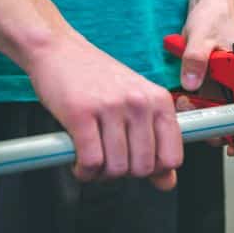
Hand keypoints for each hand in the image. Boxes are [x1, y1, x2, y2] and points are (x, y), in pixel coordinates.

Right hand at [27, 33, 182, 189]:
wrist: (61, 50)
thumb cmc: (99, 78)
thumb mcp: (137, 103)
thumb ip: (156, 142)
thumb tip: (168, 182)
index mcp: (159, 100)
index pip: (172, 157)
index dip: (154, 170)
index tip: (138, 164)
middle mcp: (139, 102)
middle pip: (143, 168)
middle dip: (125, 173)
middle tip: (111, 161)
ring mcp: (111, 106)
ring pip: (117, 168)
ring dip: (102, 173)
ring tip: (94, 160)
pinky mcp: (81, 113)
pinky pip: (91, 162)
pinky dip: (84, 171)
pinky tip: (80, 162)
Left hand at [179, 0, 233, 155]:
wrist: (209, 3)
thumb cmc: (213, 16)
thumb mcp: (201, 36)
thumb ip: (196, 59)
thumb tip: (192, 84)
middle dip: (217, 121)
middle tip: (195, 115)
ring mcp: (231, 80)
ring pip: (222, 108)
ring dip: (205, 112)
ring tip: (186, 104)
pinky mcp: (218, 79)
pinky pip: (212, 98)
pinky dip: (200, 103)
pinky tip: (186, 100)